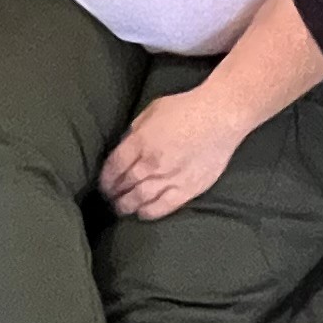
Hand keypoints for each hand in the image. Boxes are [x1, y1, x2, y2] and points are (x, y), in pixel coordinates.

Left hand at [99, 83, 245, 220]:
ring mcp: (170, 178)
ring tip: (121, 208)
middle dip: (114, 194)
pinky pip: (164, 207)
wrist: (219, 117)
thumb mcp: (151, 110)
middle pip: (125, 184)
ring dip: (127, 206)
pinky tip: (142, 213)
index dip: (105, 178)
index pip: (114, 166)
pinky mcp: (188, 189)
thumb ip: (135, 130)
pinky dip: (149, 212)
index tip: (102, 184)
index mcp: (141, 141)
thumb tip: (125, 146)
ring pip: (141, 199)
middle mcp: (152, 163)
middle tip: (109, 198)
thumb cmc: (185, 108)